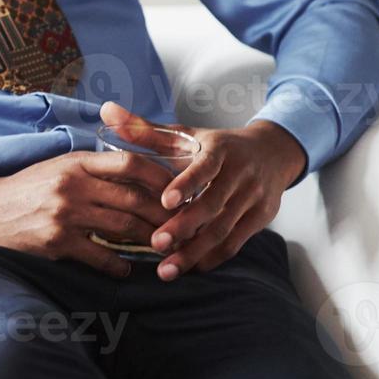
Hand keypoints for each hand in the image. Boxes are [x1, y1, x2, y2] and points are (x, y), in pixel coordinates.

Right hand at [0, 148, 177, 278]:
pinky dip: (119, 265)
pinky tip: (128, 268)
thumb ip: (94, 168)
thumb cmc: (27, 188)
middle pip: (134, 198)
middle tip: (184, 225)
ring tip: (164, 247)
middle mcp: (73, 186)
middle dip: (165, 214)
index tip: (179, 188)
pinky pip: (100, 256)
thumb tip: (139, 171)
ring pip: (123, 228)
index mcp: (76, 162)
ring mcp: (66, 215)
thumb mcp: (59, 166)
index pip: (130, 162)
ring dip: (149, 240)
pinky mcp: (57, 243)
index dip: (160, 175)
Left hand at [96, 102, 306, 281]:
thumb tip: (106, 111)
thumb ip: (145, 129)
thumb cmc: (217, 146)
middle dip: (184, 226)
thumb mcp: (186, 135)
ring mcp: (254, 196)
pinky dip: (212, 257)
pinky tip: (190, 267)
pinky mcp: (262, 217)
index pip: (206, 167)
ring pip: (224, 229)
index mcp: (220, 150)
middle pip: (213, 204)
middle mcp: (241, 173)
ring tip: (166, 268)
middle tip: (156, 243)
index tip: (165, 201)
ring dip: (195, 251)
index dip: (187, 183)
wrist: (272, 153)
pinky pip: (236, 242)